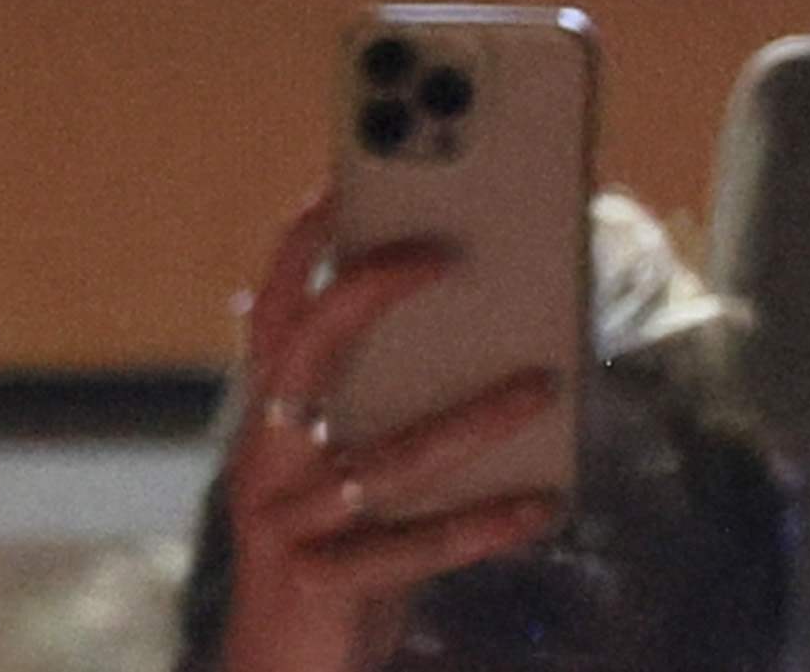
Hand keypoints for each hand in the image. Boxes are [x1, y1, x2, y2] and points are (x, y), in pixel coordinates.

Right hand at [214, 195, 566, 671]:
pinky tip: (543, 503)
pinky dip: (484, 524)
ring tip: (543, 383)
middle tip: (444, 253)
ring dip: (469, 417)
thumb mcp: (344, 476)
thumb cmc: (330, 557)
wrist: (278, 667)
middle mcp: (266, 456)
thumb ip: (383, 418)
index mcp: (268, 420)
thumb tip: (482, 348)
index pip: (272, 309)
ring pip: (382, 456)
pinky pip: (416, 547)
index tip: (342, 186)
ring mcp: (290, 520)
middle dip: (367, 292)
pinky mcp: (327, 584)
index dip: (301, 246)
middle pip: (304, 352)